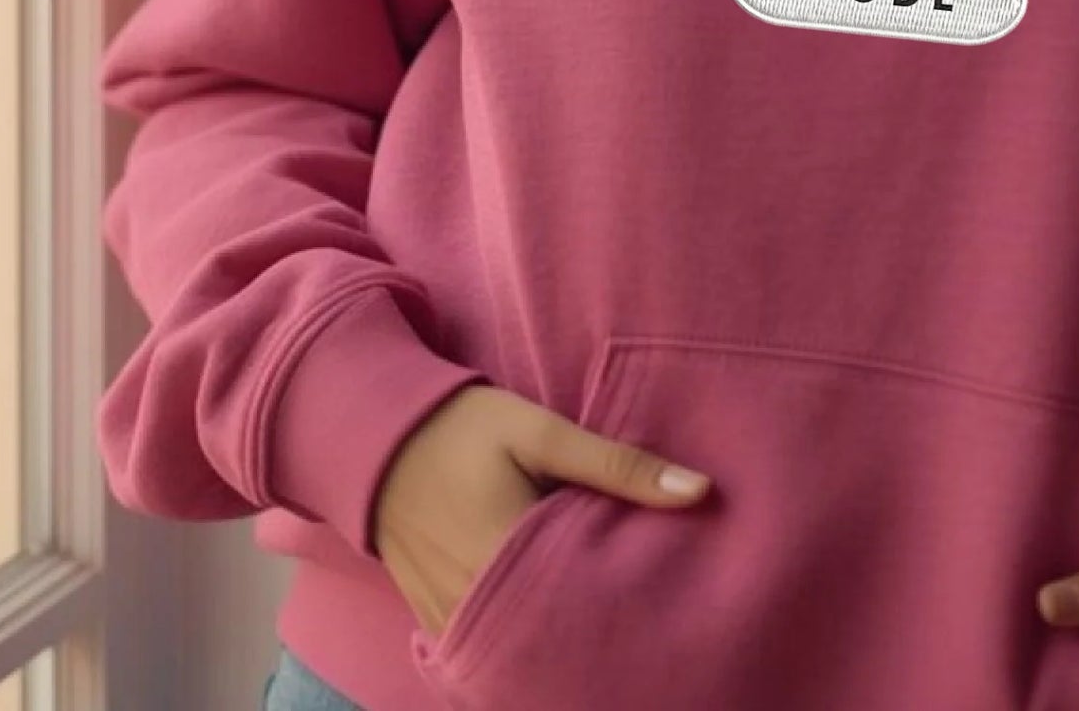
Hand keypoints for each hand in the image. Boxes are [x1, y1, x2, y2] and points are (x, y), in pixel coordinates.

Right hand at [369, 383, 714, 637]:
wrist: (377, 436)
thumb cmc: (464, 428)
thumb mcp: (542, 432)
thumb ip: (617, 465)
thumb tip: (701, 491)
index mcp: (504, 558)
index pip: (584, 606)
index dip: (630, 607)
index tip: (672, 601)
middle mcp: (472, 605)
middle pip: (554, 639)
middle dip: (601, 632)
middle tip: (651, 618)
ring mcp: (448, 619)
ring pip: (518, 651)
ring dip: (560, 639)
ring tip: (613, 625)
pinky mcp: (436, 618)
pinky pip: (485, 649)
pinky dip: (520, 640)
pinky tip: (558, 626)